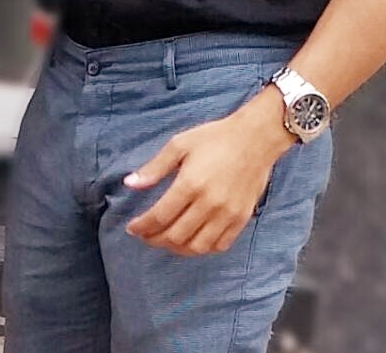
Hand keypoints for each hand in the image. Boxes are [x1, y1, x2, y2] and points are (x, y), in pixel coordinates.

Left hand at [123, 87, 295, 256]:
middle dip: (155, 240)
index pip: (159, 217)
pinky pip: (219, 245)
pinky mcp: (241, 218)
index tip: (132, 228)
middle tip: (146, 235)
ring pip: (196, 247)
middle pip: (175, 236)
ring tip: (166, 240)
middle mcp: (209, 204)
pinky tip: (193, 240)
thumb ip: (155, 167)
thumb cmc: (216, 137)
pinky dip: (202, 248)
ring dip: (176, 248)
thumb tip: (130, 184)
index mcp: (190, 184)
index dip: (142, 227)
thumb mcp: (180, 144)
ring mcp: (227, 214)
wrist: (255, 137)